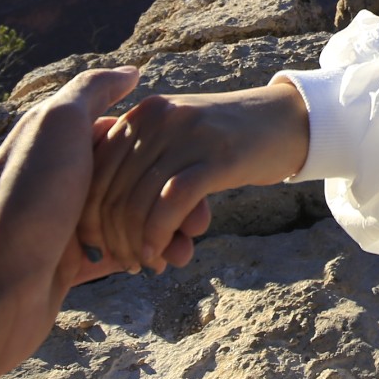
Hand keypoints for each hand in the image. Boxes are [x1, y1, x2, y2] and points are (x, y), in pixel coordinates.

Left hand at [0, 64, 203, 378]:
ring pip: (129, 220)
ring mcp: (62, 225)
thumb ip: (91, 91)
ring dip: (163, 234)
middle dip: (170, 203)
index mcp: (59, 144)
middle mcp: (60, 180)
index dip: (161, 156)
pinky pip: (114, 256)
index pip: (125, 141)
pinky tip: (166, 261)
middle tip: (201, 224)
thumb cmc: (25, 197)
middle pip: (133, 182)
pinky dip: (145, 257)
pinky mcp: (66, 268)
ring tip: (185, 251)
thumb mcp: (55, 123)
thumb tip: (132, 73)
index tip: (196, 169)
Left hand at [79, 82, 309, 276]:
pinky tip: (162, 253)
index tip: (98, 247)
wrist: (287, 119)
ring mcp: (187, 135)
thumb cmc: (226, 138)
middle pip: (113, 189)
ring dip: (136, 242)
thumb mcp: (176, 133)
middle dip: (112, 236)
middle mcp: (157, 118)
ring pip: (139, 200)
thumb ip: (141, 155)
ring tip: (146, 263)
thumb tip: (105, 212)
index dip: (91, 215)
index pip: (96, 170)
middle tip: (125, 263)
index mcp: (141, 115)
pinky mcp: (217, 155)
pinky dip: (159, 234)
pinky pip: (172, 201)